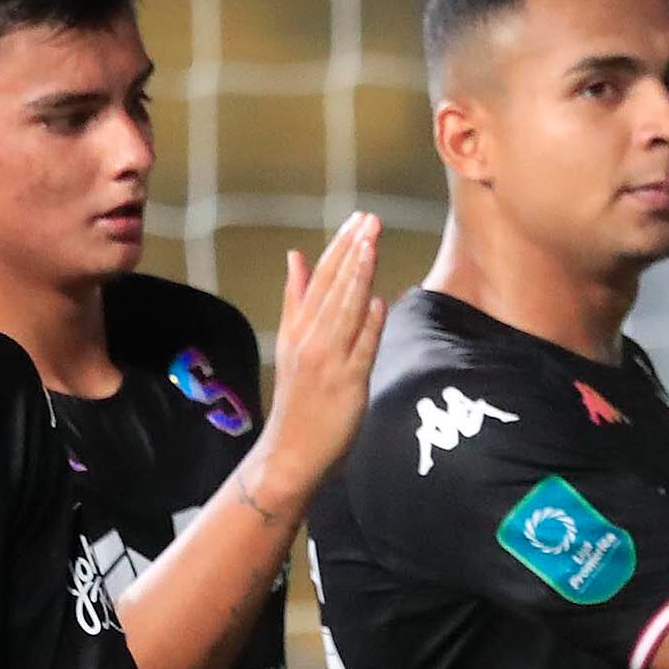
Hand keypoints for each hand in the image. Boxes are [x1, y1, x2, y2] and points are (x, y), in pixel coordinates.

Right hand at [250, 213, 387, 498]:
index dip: (339, 248)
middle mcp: (310, 338)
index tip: (356, 220)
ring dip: (358, 276)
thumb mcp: (291, 342)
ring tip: (372, 244)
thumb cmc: (299, 398)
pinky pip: (359, 349)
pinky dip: (367, 325)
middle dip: (352, 251)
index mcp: (298, 326)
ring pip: (344, 310)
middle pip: (332, 288)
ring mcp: (326, 360)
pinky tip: (379, 300)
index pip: (320, 279)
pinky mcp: (344, 383)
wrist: (290, 449)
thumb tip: (296, 256)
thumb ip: (296, 299)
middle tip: (369, 219)